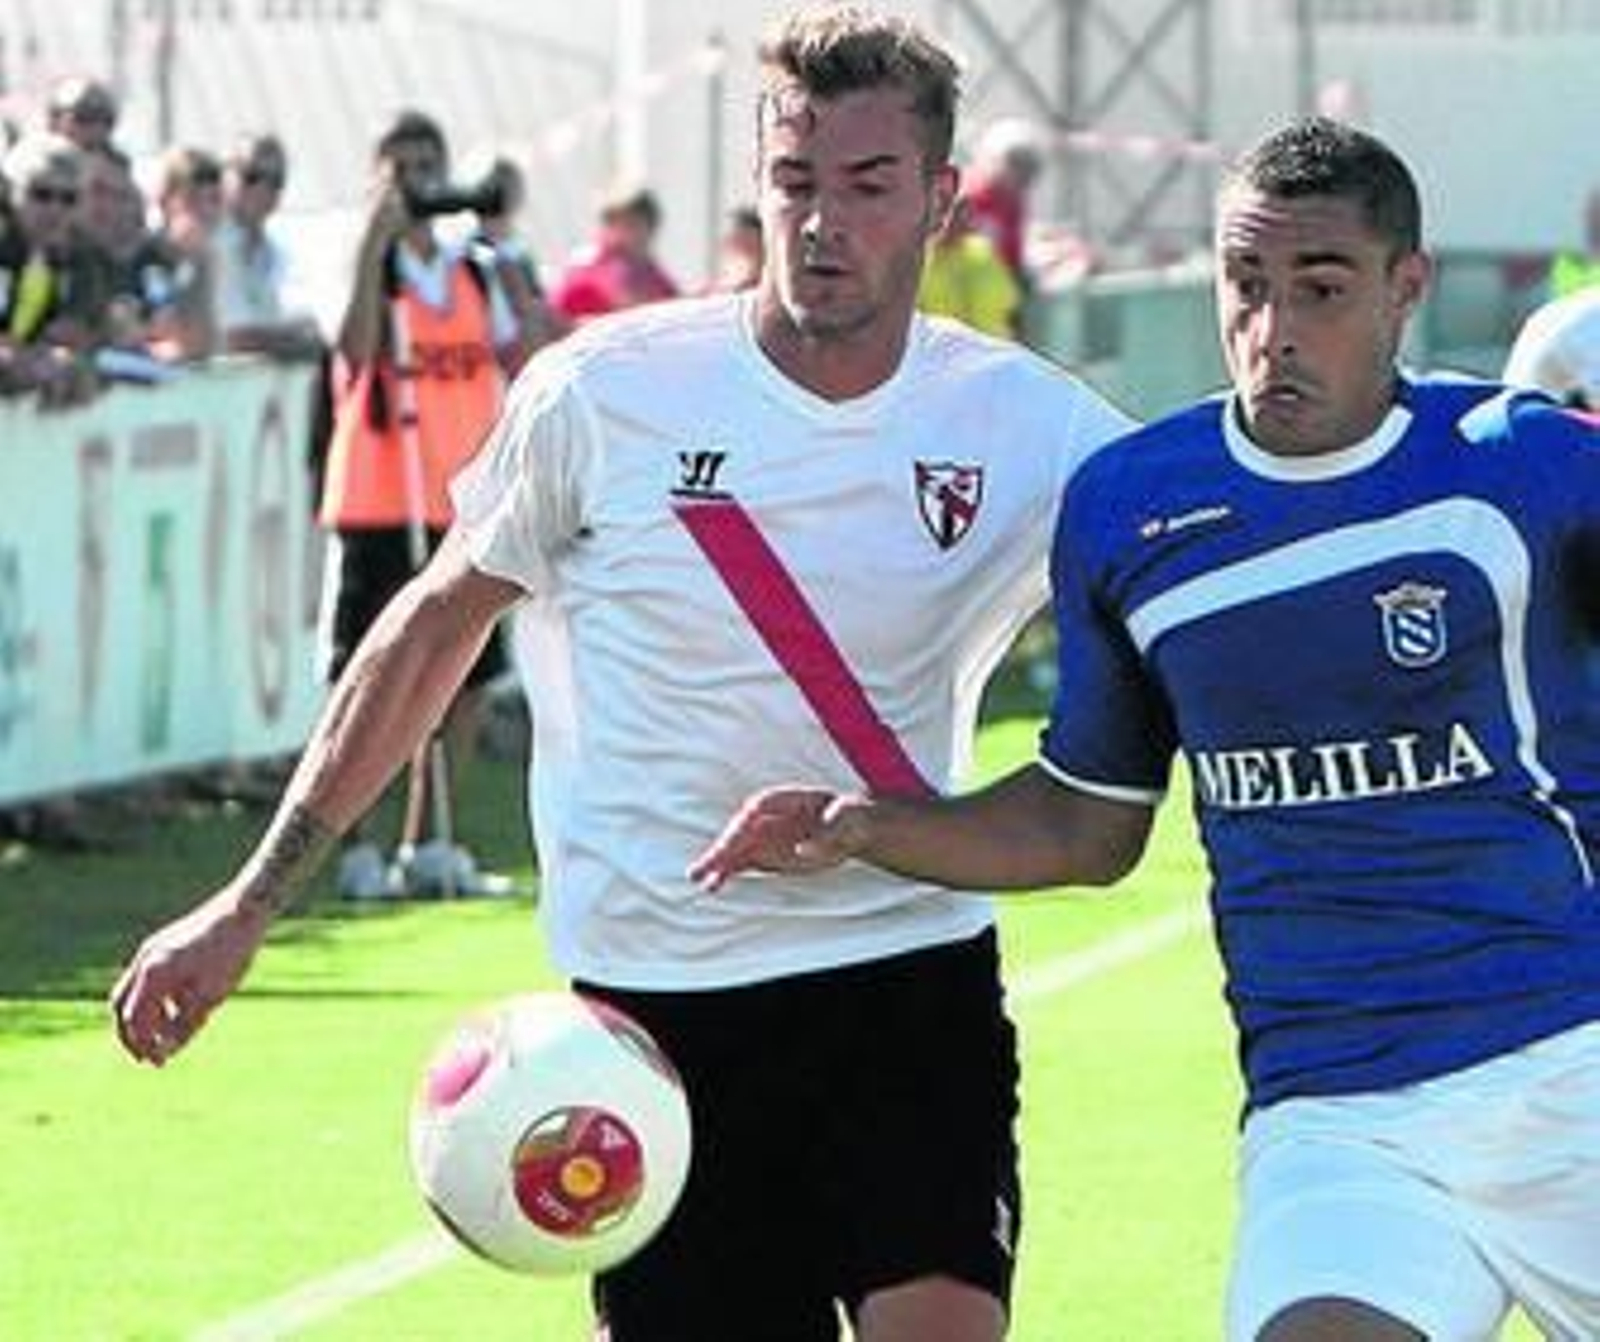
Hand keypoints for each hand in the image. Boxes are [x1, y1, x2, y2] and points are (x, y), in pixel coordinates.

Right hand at [109, 890, 270, 1065]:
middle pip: (122, 1007)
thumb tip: (167, 1052)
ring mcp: (152, 949)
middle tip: (150, 1056)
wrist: (244, 910)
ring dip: (148, 1017)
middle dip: (134, 1034)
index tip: (159, 1063)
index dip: (144, 1045)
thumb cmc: (230, 953)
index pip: (134, 1020)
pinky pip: (149, 979)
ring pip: (135, 992)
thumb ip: (186, 1026)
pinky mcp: (164, 944)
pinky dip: (157, 998)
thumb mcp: (210, 996)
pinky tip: (180, 1009)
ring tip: (171, 1035)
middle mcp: (145, 960)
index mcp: (153, 973)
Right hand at [688, 787, 867, 892]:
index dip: (744, 825)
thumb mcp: (849, 819)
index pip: (757, 810)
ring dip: (717, 864)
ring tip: (698, 880)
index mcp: (786, 800)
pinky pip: (741, 864)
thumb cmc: (852, 817)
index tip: (733, 842)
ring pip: (735, 849)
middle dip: (722, 849)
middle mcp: (769, 817)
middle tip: (704, 868)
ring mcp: (764, 836)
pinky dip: (727, 873)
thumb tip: (802, 849)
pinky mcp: (765, 854)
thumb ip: (828, 834)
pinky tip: (712, 886)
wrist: (855, 828)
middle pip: (739, 831)